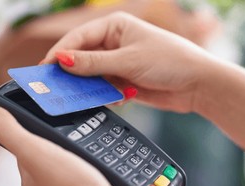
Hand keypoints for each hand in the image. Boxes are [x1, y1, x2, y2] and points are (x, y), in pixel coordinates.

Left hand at [0, 106, 144, 185]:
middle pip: (48, 163)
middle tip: (73, 131)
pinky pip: (90, 185)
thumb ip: (10, 131)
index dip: (33, 134)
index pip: (25, 151)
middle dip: (58, 147)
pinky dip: (95, 176)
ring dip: (78, 161)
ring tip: (91, 147)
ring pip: (69, 175)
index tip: (45, 120)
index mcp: (30, 182)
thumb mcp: (35, 151)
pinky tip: (105, 170)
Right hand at [41, 12, 219, 112]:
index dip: (60, 53)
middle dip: (72, 73)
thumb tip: (62, 59)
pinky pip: (104, 89)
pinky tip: (115, 100)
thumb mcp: (128, 61)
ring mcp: (120, 62)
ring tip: (83, 99)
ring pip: (91, 76)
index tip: (45, 70)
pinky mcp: (125, 81)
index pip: (78, 37)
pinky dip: (105, 96)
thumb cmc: (171, 61)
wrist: (199, 85)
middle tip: (55, 89)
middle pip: (81, 57)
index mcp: (115, 25)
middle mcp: (115, 42)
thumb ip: (93, 63)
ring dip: (90, 88)